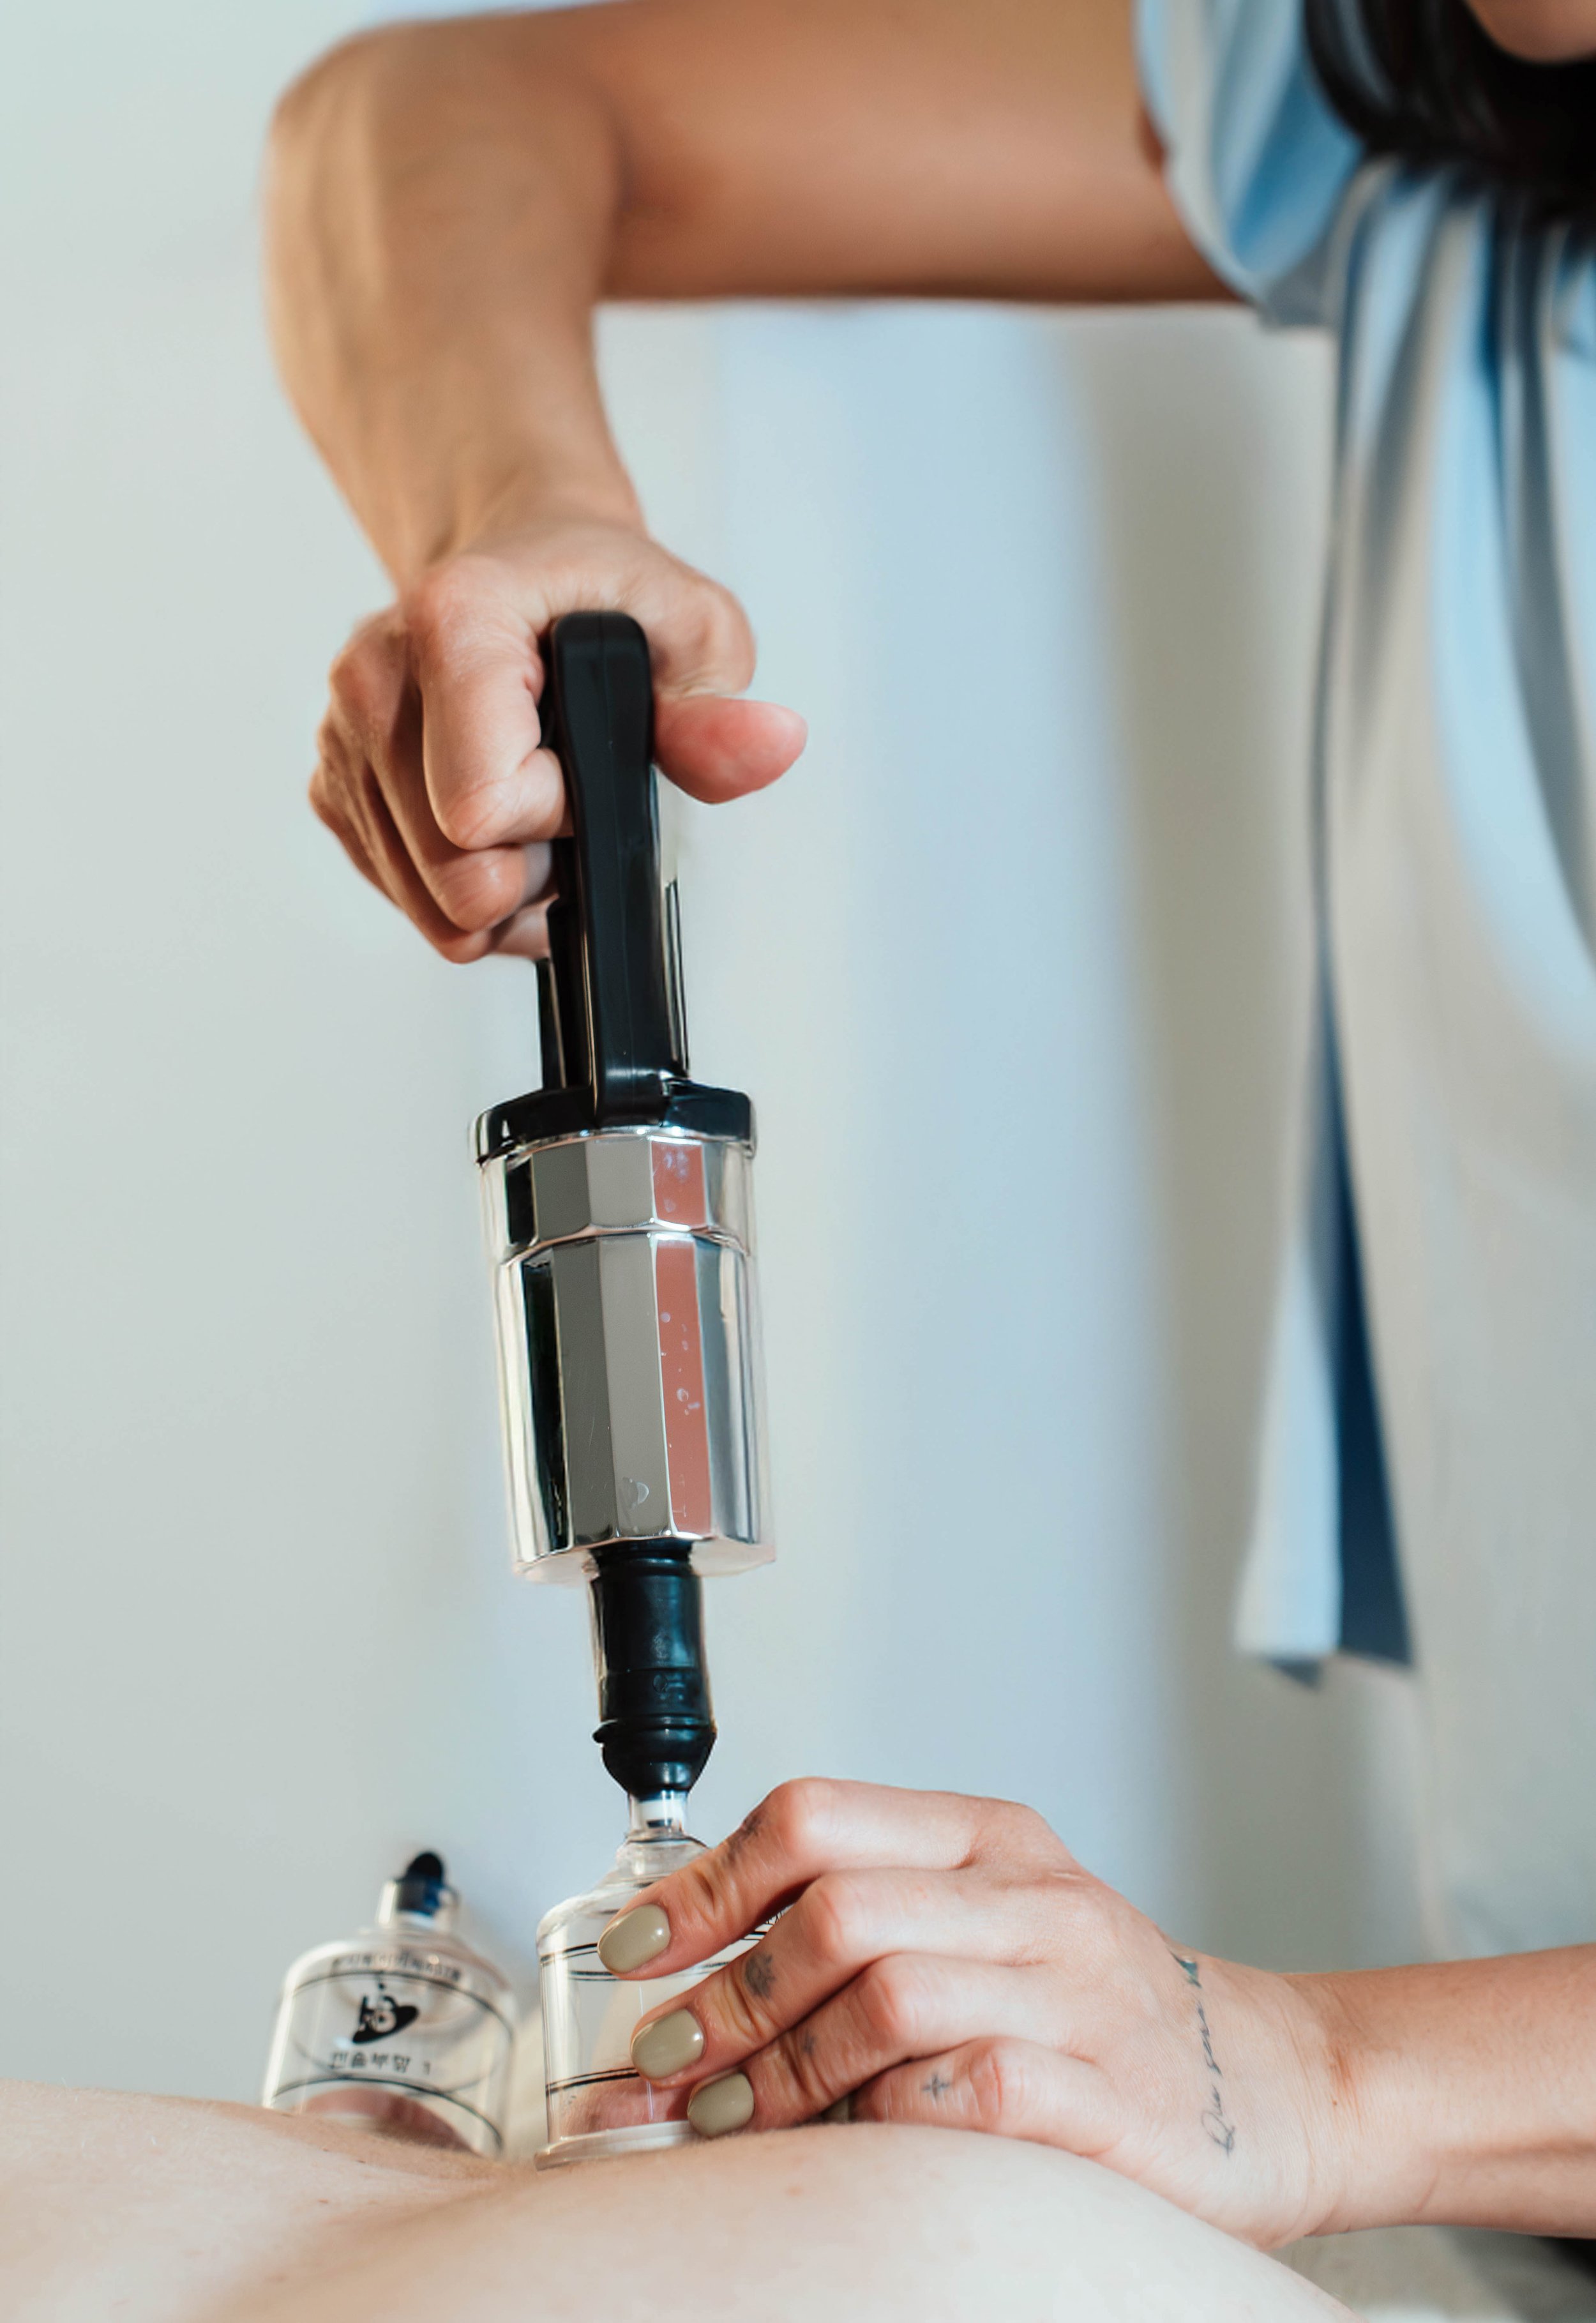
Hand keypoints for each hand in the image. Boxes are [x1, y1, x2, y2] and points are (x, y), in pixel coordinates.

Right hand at [309, 513, 805, 959]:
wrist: (526, 569)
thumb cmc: (605, 599)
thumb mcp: (694, 631)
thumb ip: (715, 711)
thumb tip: (771, 744)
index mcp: (451, 623)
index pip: (483, 809)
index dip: (558, 815)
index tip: (586, 767)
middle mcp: (373, 678)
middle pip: (455, 878)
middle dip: (534, 868)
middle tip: (569, 800)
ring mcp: (342, 740)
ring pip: (432, 909)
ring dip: (507, 889)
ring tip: (540, 812)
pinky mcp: (335, 791)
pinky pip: (409, 902)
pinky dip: (466, 887)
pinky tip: (501, 826)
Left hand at [601, 1779, 1348, 2247]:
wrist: (1278, 2087)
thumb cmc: (1102, 2014)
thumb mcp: (991, 1926)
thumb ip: (865, 1925)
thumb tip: (690, 1978)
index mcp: (990, 1839)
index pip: (815, 1818)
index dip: (705, 1883)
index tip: (636, 1948)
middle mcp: (1032, 1899)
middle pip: (835, 1912)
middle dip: (726, 1996)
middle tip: (665, 2064)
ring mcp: (1075, 1994)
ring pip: (885, 1996)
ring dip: (781, 2070)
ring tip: (726, 2119)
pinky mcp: (1108, 2099)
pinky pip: (962, 2094)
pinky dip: (883, 2123)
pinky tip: (852, 2147)